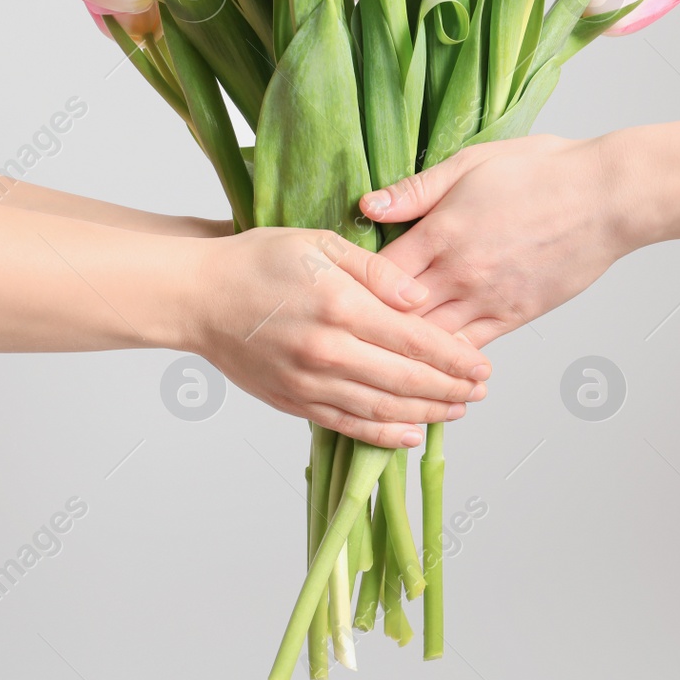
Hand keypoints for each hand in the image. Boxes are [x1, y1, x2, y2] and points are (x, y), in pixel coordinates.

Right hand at [184, 226, 491, 446]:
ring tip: (457, 410)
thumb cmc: (258, 262)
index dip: (455, 356)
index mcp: (341, 305)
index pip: (415, 338)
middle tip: (481, 390)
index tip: (482, 363)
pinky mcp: (294, 401)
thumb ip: (376, 271)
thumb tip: (420, 298)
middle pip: (407, 380)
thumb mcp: (320, 244)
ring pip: (383, 409)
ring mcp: (310, 381)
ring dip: (427, 413)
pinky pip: (349, 426)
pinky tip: (412, 435)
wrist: (198, 297)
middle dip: (451, 388)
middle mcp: (328, 350)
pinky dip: (385, 436)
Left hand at [360, 135, 627, 345]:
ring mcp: (488, 299)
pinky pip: (471, 350)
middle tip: (341, 338)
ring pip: (430, 341)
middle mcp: (459, 273)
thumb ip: (415, 190)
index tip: (337, 292)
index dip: (354, 284)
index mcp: (441, 232)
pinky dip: (446, 361)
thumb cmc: (541, 171)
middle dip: (368, 327)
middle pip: (397, 315)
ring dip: (404, 353)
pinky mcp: (516, 315)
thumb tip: (367, 206)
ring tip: (374, 363)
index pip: (378, 273)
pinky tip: (427, 370)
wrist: (607, 196)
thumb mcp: (470, 163)